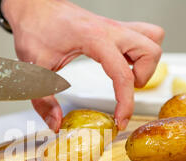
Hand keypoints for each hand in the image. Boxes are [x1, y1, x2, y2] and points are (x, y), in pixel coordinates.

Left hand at [3, 0, 163, 131]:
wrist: (33, 5)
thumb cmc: (34, 28)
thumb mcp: (34, 68)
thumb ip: (44, 99)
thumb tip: (56, 123)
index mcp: (93, 39)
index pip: (122, 74)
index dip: (126, 102)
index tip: (120, 121)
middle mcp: (109, 29)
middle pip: (151, 50)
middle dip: (144, 77)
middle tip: (125, 91)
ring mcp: (113, 26)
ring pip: (153, 38)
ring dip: (147, 62)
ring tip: (128, 77)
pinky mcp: (112, 28)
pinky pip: (142, 35)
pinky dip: (139, 52)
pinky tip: (122, 65)